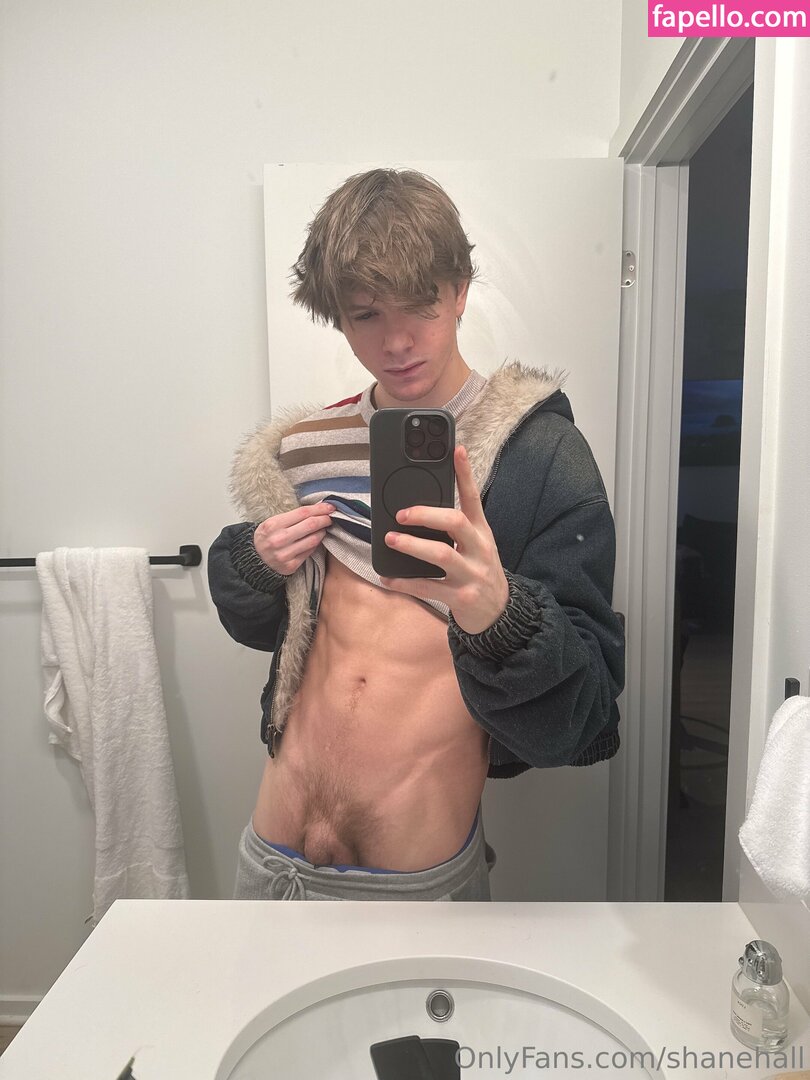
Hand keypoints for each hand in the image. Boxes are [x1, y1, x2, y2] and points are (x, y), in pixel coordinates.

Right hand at [253, 503, 335, 575]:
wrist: (254, 560)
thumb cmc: (266, 537)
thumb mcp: (272, 523)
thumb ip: (291, 517)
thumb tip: (316, 510)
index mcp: (273, 525)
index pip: (302, 513)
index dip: (319, 508)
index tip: (329, 506)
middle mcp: (279, 540)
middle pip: (310, 525)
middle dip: (324, 519)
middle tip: (331, 516)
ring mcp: (285, 554)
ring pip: (313, 540)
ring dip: (322, 532)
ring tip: (323, 528)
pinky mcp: (290, 566)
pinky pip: (309, 552)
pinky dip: (315, 544)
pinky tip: (315, 539)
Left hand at [379, 445, 509, 633]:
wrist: (499, 614)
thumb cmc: (479, 572)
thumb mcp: (476, 546)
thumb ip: (455, 528)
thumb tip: (418, 508)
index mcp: (482, 532)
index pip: (473, 498)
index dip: (465, 473)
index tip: (456, 449)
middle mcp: (479, 550)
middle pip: (456, 522)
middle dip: (427, 514)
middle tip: (401, 514)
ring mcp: (471, 574)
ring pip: (441, 555)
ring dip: (412, 546)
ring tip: (391, 539)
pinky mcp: (460, 597)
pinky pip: (428, 587)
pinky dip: (404, 582)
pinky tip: (387, 578)